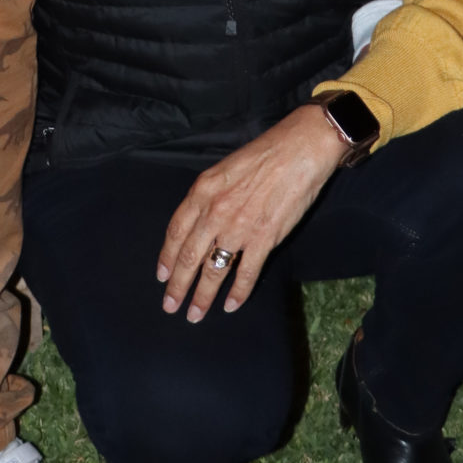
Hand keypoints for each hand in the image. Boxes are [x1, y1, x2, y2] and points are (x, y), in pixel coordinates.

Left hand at [156, 104, 346, 320]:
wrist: (300, 148)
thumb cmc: (265, 153)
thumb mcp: (225, 168)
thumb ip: (210, 195)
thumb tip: (200, 221)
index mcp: (203, 191)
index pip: (176, 231)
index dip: (167, 257)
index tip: (161, 276)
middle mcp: (215, 211)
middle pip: (189, 257)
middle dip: (177, 286)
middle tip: (170, 306)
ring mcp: (239, 227)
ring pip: (214, 270)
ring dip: (202, 295)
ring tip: (195, 314)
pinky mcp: (264, 238)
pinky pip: (246, 272)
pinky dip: (238, 292)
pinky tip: (231, 305)